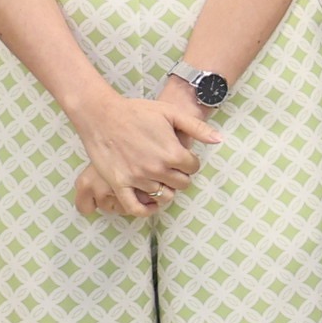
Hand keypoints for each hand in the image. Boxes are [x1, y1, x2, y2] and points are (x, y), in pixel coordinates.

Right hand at [69, 87, 216, 217]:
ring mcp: (137, 178)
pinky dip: (145, 211)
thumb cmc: (137, 111)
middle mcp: (157, 169)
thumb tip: (219, 140)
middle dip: (180, 175)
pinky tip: (150, 204)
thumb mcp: (171, 113)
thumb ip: (197, 127)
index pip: (193, 168)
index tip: (182, 157)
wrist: (102, 114)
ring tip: (160, 179)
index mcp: (172, 153)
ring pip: (163, 197)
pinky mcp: (119, 184)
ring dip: (165, 190)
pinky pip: (135, 208)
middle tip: (171, 167)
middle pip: (181, 184)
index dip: (190, 162)